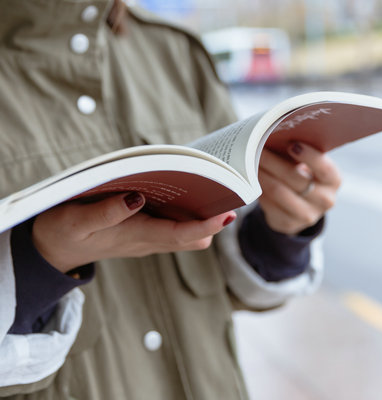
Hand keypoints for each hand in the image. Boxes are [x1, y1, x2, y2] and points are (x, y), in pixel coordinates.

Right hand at [32, 192, 235, 272]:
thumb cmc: (62, 232)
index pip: (181, 235)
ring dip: (202, 216)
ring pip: (186, 233)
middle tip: (231, 194)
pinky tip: (188, 192)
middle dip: (213, 220)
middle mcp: (148, 241)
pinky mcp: (143, 232)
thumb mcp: (76, 220)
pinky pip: (174, 227)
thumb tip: (137, 198)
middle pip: (192, 236)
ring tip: (215, 189)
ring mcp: (147, 239)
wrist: (51, 250)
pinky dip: (186, 213)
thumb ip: (106, 212)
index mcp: (136, 237)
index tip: (227, 214)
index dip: (206, 226)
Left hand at [258, 142, 341, 234]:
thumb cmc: (303, 176)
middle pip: (295, 178)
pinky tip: (249, 178)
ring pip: (278, 191)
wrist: (301, 208)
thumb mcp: (309, 166)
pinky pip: (268, 204)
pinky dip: (257, 189)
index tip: (291, 144)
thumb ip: (299, 153)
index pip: (324, 168)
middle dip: (273, 161)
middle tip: (255, 147)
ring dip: (260, 174)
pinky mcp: (288, 224)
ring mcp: (307, 215)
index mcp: (333, 180)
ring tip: (247, 161)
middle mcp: (324, 200)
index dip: (309, 156)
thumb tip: (273, 134)